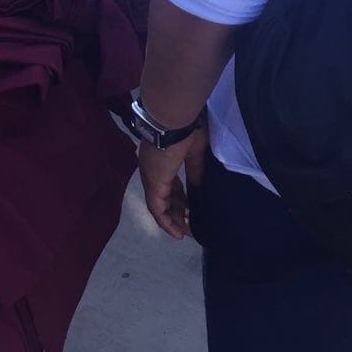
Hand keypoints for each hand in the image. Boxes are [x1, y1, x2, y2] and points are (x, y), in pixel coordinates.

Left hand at [138, 123, 208, 239]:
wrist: (173, 118)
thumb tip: (199, 187)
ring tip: (185, 233)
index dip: (181, 197)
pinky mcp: (153, 184)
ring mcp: (151, 177)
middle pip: (165, 196)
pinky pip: (157, 209)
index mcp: (163, 160)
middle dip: (178, 211)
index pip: (171, 183)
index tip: (192, 208)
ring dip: (173, 220)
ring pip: (160, 205)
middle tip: (190, 224)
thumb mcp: (195, 151)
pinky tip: (178, 233)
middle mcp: (153, 170)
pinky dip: (166, 222)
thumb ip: (196, 169)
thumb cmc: (186, 129)